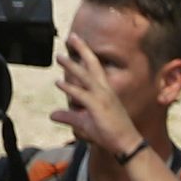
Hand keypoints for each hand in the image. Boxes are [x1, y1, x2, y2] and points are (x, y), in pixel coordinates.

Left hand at [50, 33, 137, 157]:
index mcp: (106, 91)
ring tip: (60, 56)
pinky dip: (70, 88)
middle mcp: (105, 90)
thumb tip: (52, 114)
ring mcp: (102, 97)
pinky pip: (81, 94)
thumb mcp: (86, 123)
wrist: (127, 143)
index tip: (77, 45)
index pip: (95, 68)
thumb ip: (68, 116)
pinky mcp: (98, 106)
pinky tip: (59, 82)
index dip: (86, 55)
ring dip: (71, 64)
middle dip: (83, 49)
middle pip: (93, 64)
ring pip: (85, 76)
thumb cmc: (111, 133)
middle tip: (72, 36)